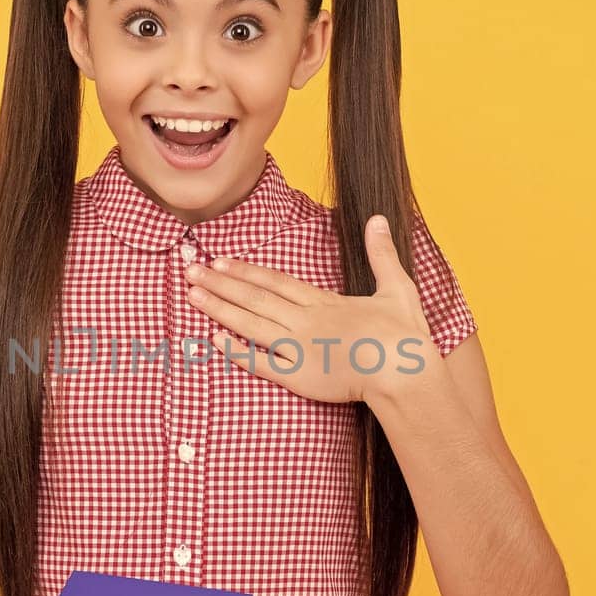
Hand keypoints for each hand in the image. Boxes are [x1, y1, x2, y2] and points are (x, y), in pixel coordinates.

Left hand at [185, 214, 437, 403]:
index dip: (246, 271)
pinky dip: (237, 351)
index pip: (276, 281)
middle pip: (256, 297)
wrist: (405, 372)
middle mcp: (306, 321)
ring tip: (193, 296)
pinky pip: (262, 362)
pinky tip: (214, 340)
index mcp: (325, 302)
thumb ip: (381, 254)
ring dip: (220, 308)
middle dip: (220, 284)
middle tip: (190, 271)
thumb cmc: (405, 335)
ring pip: (252, 324)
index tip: (221, 261)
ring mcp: (300, 348)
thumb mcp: (397, 287)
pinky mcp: (300, 376)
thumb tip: (378, 219)